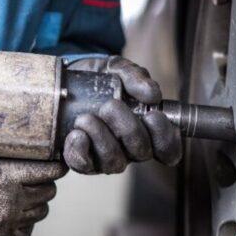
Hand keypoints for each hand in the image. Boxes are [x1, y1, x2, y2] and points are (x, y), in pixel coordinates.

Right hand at [0, 148, 67, 235]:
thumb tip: (18, 138)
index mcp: (4, 176)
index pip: (50, 171)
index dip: (56, 165)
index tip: (55, 163)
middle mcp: (8, 202)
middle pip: (48, 193)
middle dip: (44, 183)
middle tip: (34, 178)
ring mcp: (1, 225)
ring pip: (38, 214)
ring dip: (33, 204)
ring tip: (20, 196)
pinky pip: (23, 234)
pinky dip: (21, 224)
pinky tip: (10, 215)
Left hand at [63, 56, 181, 173]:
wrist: (67, 80)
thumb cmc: (100, 78)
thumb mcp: (118, 69)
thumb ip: (136, 76)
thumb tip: (152, 95)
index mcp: (147, 130)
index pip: (168, 149)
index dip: (166, 139)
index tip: (153, 116)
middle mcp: (130, 149)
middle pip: (141, 152)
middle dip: (128, 128)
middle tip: (110, 106)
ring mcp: (107, 158)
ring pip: (114, 162)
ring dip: (101, 138)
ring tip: (85, 118)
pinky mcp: (83, 161)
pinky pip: (84, 165)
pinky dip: (80, 151)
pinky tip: (76, 134)